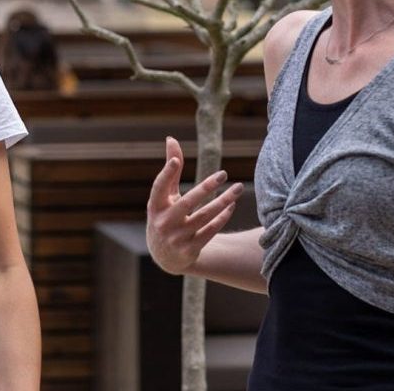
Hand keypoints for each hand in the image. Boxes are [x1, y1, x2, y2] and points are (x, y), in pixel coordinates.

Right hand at [146, 137, 242, 274]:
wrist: (164, 256)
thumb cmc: (166, 215)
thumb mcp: (164, 196)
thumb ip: (170, 169)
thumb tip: (171, 138)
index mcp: (155, 205)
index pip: (159, 187)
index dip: (166, 174)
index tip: (174, 161)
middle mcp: (164, 222)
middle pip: (187, 202)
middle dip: (206, 187)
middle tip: (224, 174)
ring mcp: (177, 237)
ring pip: (204, 217)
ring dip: (223, 202)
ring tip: (238, 188)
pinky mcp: (190, 249)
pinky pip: (210, 231)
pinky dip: (222, 217)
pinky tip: (231, 205)